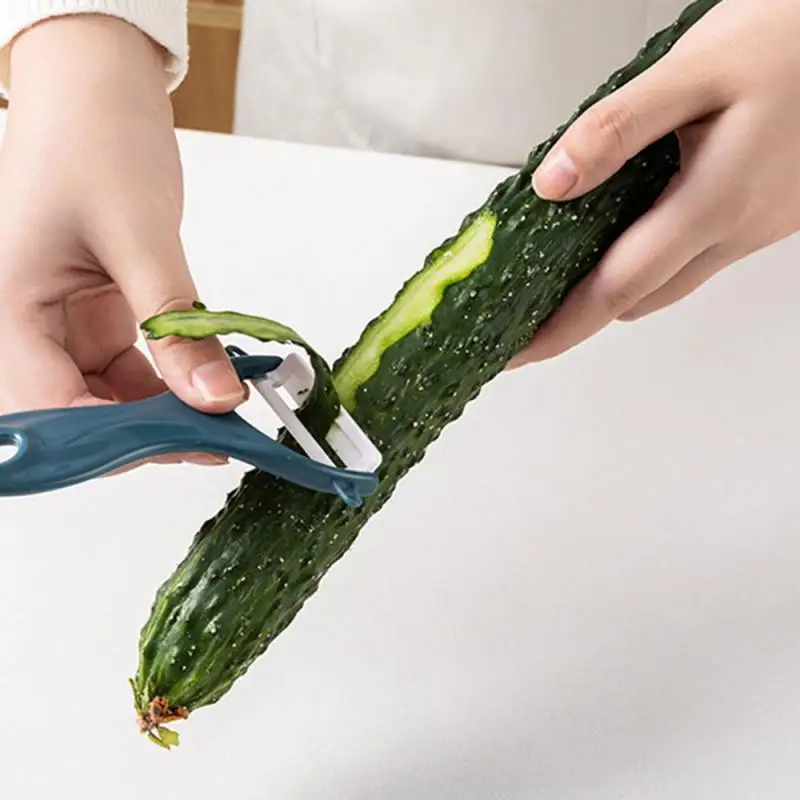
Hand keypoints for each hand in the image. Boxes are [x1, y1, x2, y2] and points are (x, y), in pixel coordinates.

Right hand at [0, 15, 244, 466]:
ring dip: (164, 411)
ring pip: (110, 399)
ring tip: (220, 409)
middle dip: (145, 431)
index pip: (52, 407)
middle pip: (79, 414)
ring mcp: (63, 326)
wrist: (99, 92)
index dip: (118, 439)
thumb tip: (215, 397)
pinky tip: (206, 380)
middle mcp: (29, 327)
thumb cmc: (93, 139)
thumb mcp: (139, 238)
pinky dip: (170, 382)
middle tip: (213, 433)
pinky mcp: (99, 318)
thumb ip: (177, 328)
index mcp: (9, 310)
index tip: (188, 443)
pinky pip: (132, 371)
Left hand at [511, 0, 799, 365]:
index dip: (562, 327)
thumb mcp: (693, 69)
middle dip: (578, 317)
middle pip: (639, 297)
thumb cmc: (790, 39)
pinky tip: (625, 232)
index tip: (520, 351)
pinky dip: (649, 261)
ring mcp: (756, 229)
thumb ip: (617, 128)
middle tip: (527, 318)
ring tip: (562, 279)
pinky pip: (695, 258)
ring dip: (615, 289)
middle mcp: (737, 230)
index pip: (617, 288)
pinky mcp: (765, 216)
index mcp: (713, 202)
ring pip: (669, 282)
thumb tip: (554, 183)